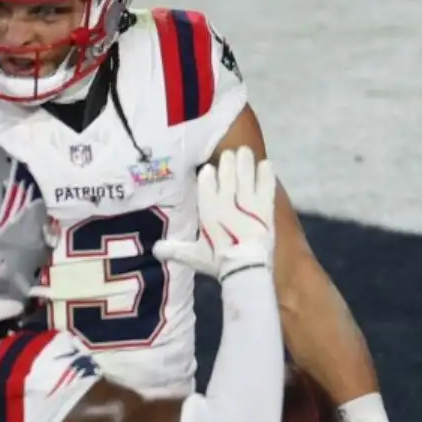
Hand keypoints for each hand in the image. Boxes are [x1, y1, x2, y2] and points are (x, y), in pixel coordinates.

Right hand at [153, 146, 275, 279]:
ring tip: (244, 152)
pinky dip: (266, 173)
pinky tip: (266, 164)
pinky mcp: (266, 206)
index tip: (208, 169)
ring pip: (245, 174)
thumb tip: (155, 249)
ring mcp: (248, 202)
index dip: (208, 174)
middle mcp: (226, 201)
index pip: (206, 183)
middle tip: (229, 154)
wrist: (247, 269)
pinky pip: (266, 184)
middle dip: (227, 162)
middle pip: (226, 173)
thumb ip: (175, 249)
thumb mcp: (194, 256)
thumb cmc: (218, 262)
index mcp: (208, 210)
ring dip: (244, 162)